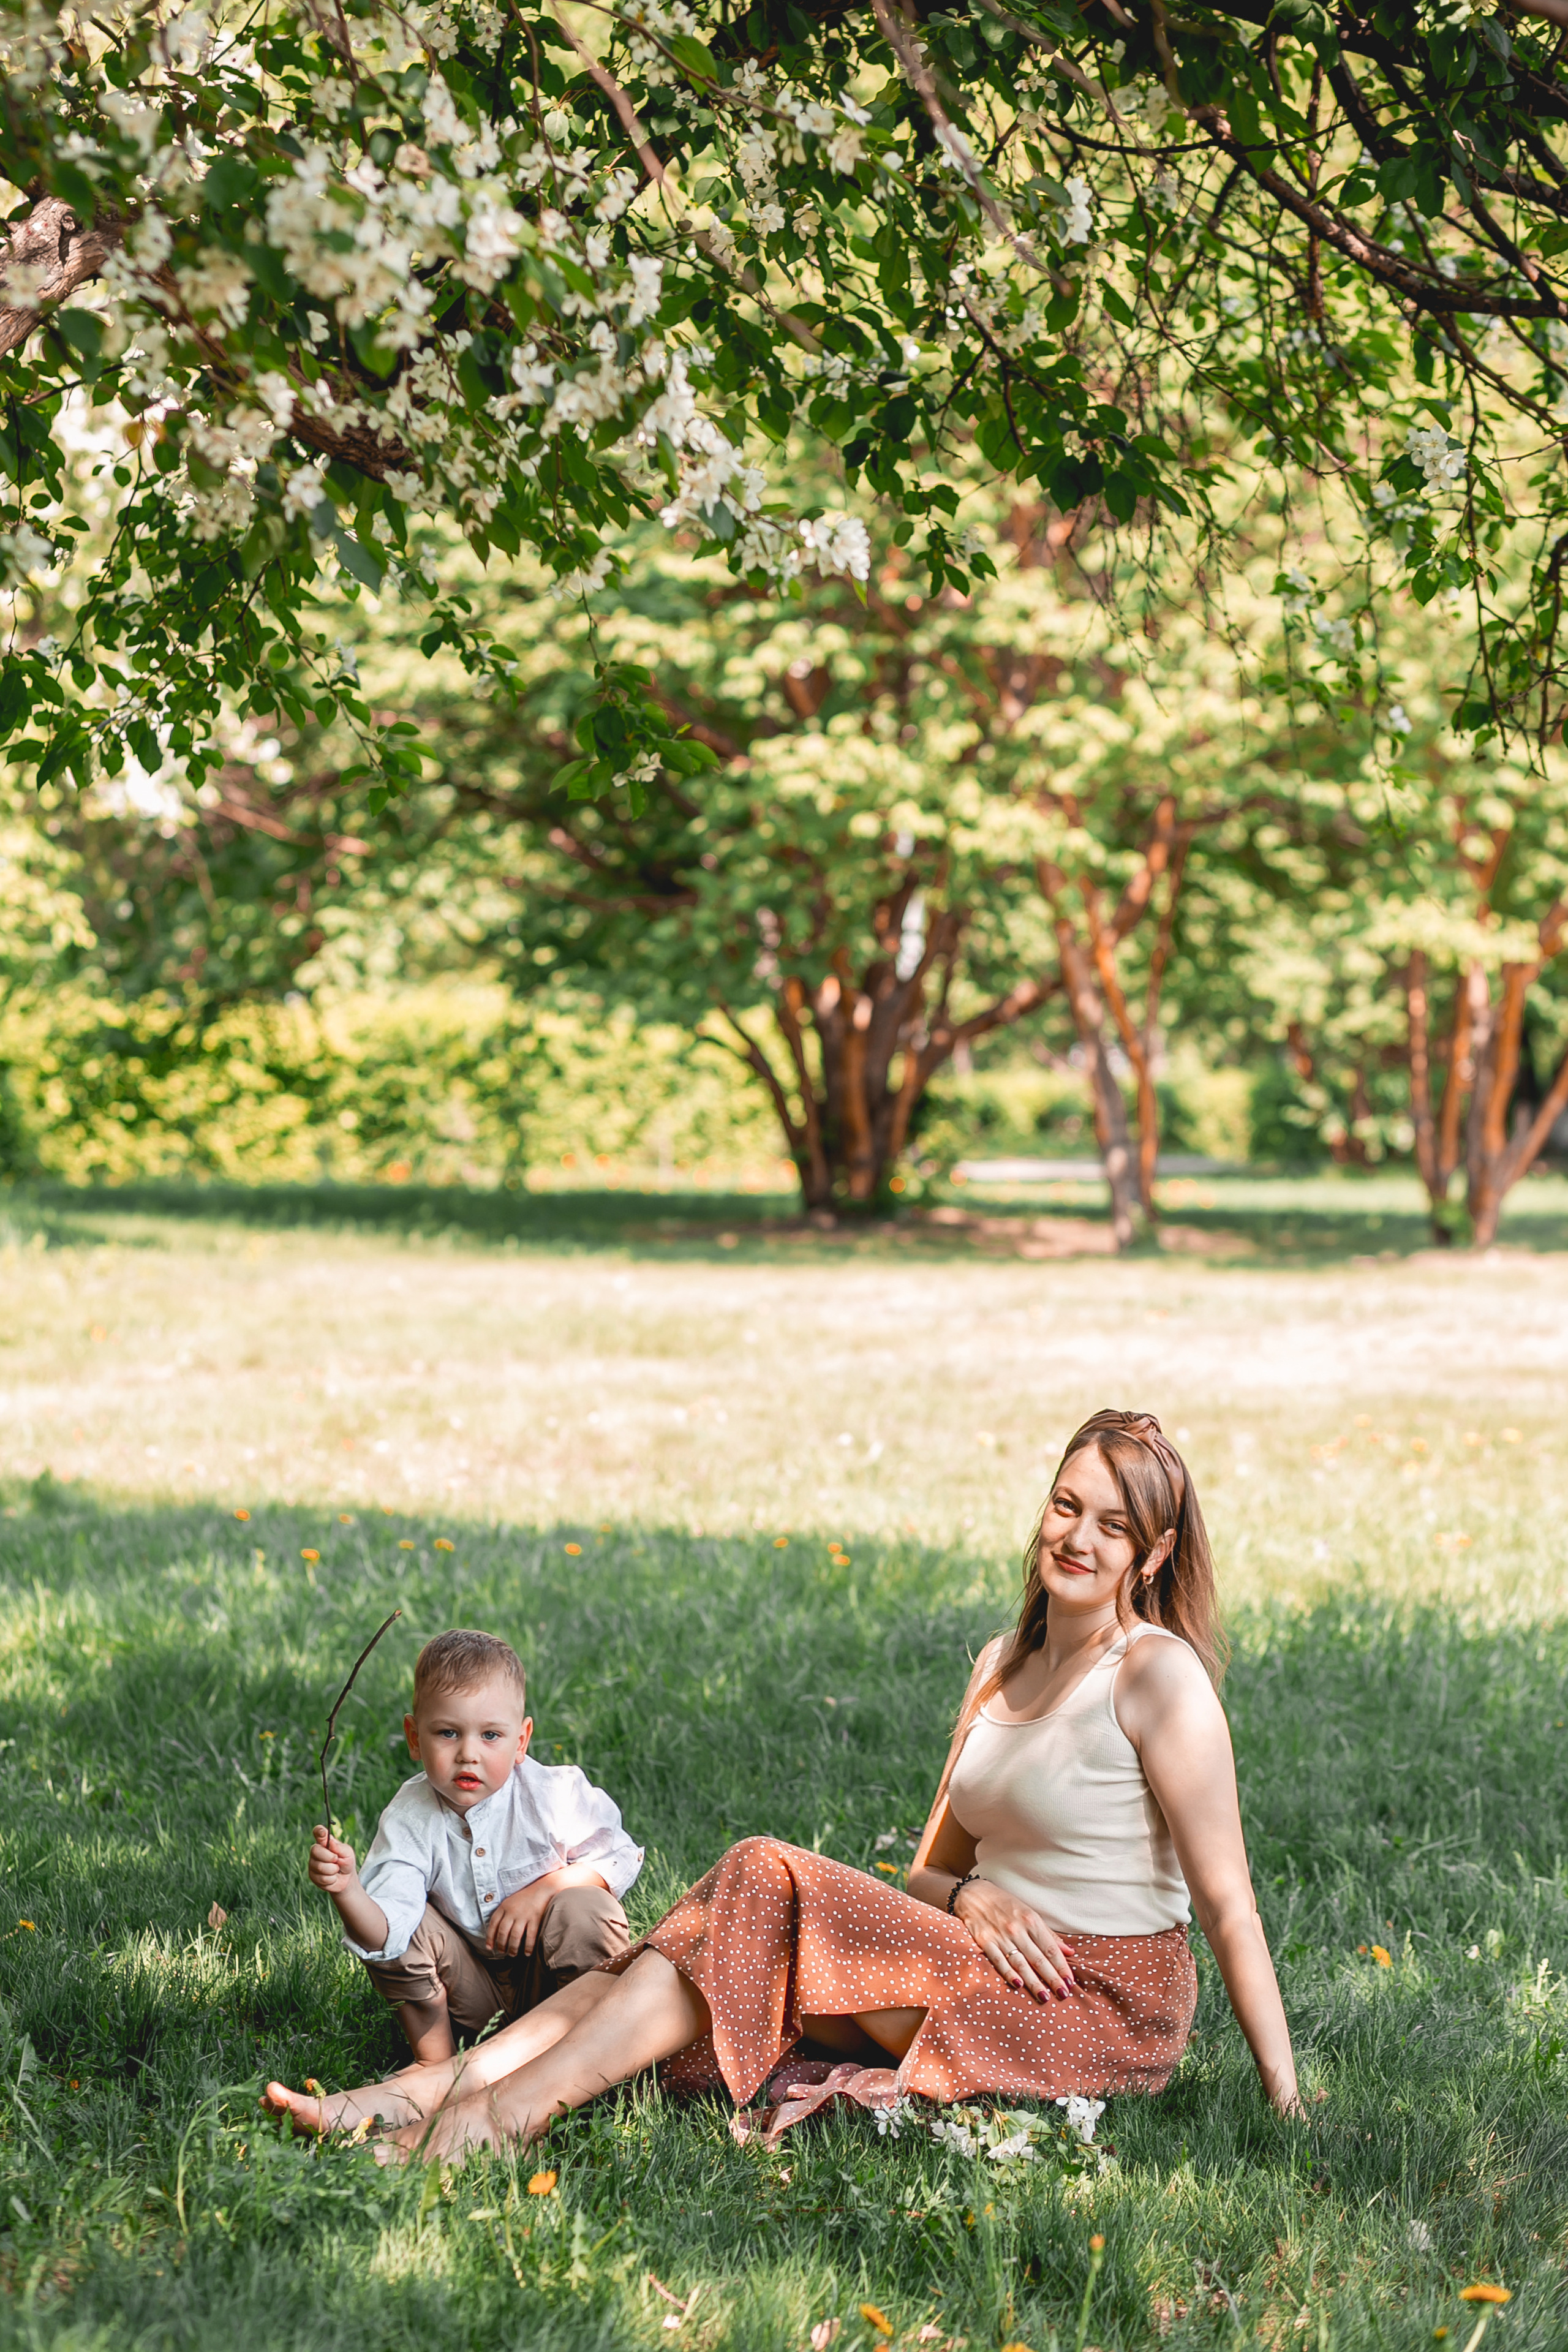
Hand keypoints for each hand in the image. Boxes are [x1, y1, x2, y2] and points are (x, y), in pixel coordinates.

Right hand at [309, 1826, 358, 1895]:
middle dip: (329, 1857)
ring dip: (333, 1870)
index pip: (318, 1832)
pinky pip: (321, 1878)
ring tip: (336, 1869)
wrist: (346, 1879)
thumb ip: (340, 1847)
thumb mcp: (348, 1853)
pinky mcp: (312, 1876)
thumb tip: (330, 1842)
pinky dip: (331, 1879)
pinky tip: (332, 1877)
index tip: (323, 1833)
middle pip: (315, 1850)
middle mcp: (316, 1851)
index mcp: (325, 1842)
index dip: (319, 1831)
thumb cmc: (346, 1862)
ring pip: (319, 1866)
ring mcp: (313, 1863)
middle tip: (337, 1859)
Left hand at [483, 1880, 555, 1958]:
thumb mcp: (510, 1901)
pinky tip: (527, 1952)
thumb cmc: (525, 1897)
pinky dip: (528, 1946)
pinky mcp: (535, 1918)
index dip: (490, 1937)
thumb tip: (496, 1931)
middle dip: (501, 1945)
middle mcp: (512, 1911)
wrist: (543, 1888)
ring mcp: (524, 1915)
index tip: (489, 1947)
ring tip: (512, 1954)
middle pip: (503, 1932)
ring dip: (513, 1948)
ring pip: (515, 1936)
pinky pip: (530, 1935)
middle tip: (502, 1951)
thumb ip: (502, 1913)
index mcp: (504, 1906)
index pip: (493, 1924)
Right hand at [951, 1879, 1076, 2001]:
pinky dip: (1008, 1973)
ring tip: (1044, 1997)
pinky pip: (999, 1961)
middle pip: (1038, 1959)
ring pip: (1021, 1963)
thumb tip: (1069, 1951)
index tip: (1070, 1981)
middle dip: (1052, 1978)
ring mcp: (1000, 1936)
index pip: (1050, 1948)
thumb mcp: (1029, 1913)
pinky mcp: (985, 1942)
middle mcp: (1017, 1929)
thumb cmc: (1005, 1904)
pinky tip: (1018, 1985)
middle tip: (1063, 1994)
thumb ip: (1048, 1934)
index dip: (1062, 1966)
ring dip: (1033, 1982)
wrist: (974, 1894)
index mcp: (1031, 1920)